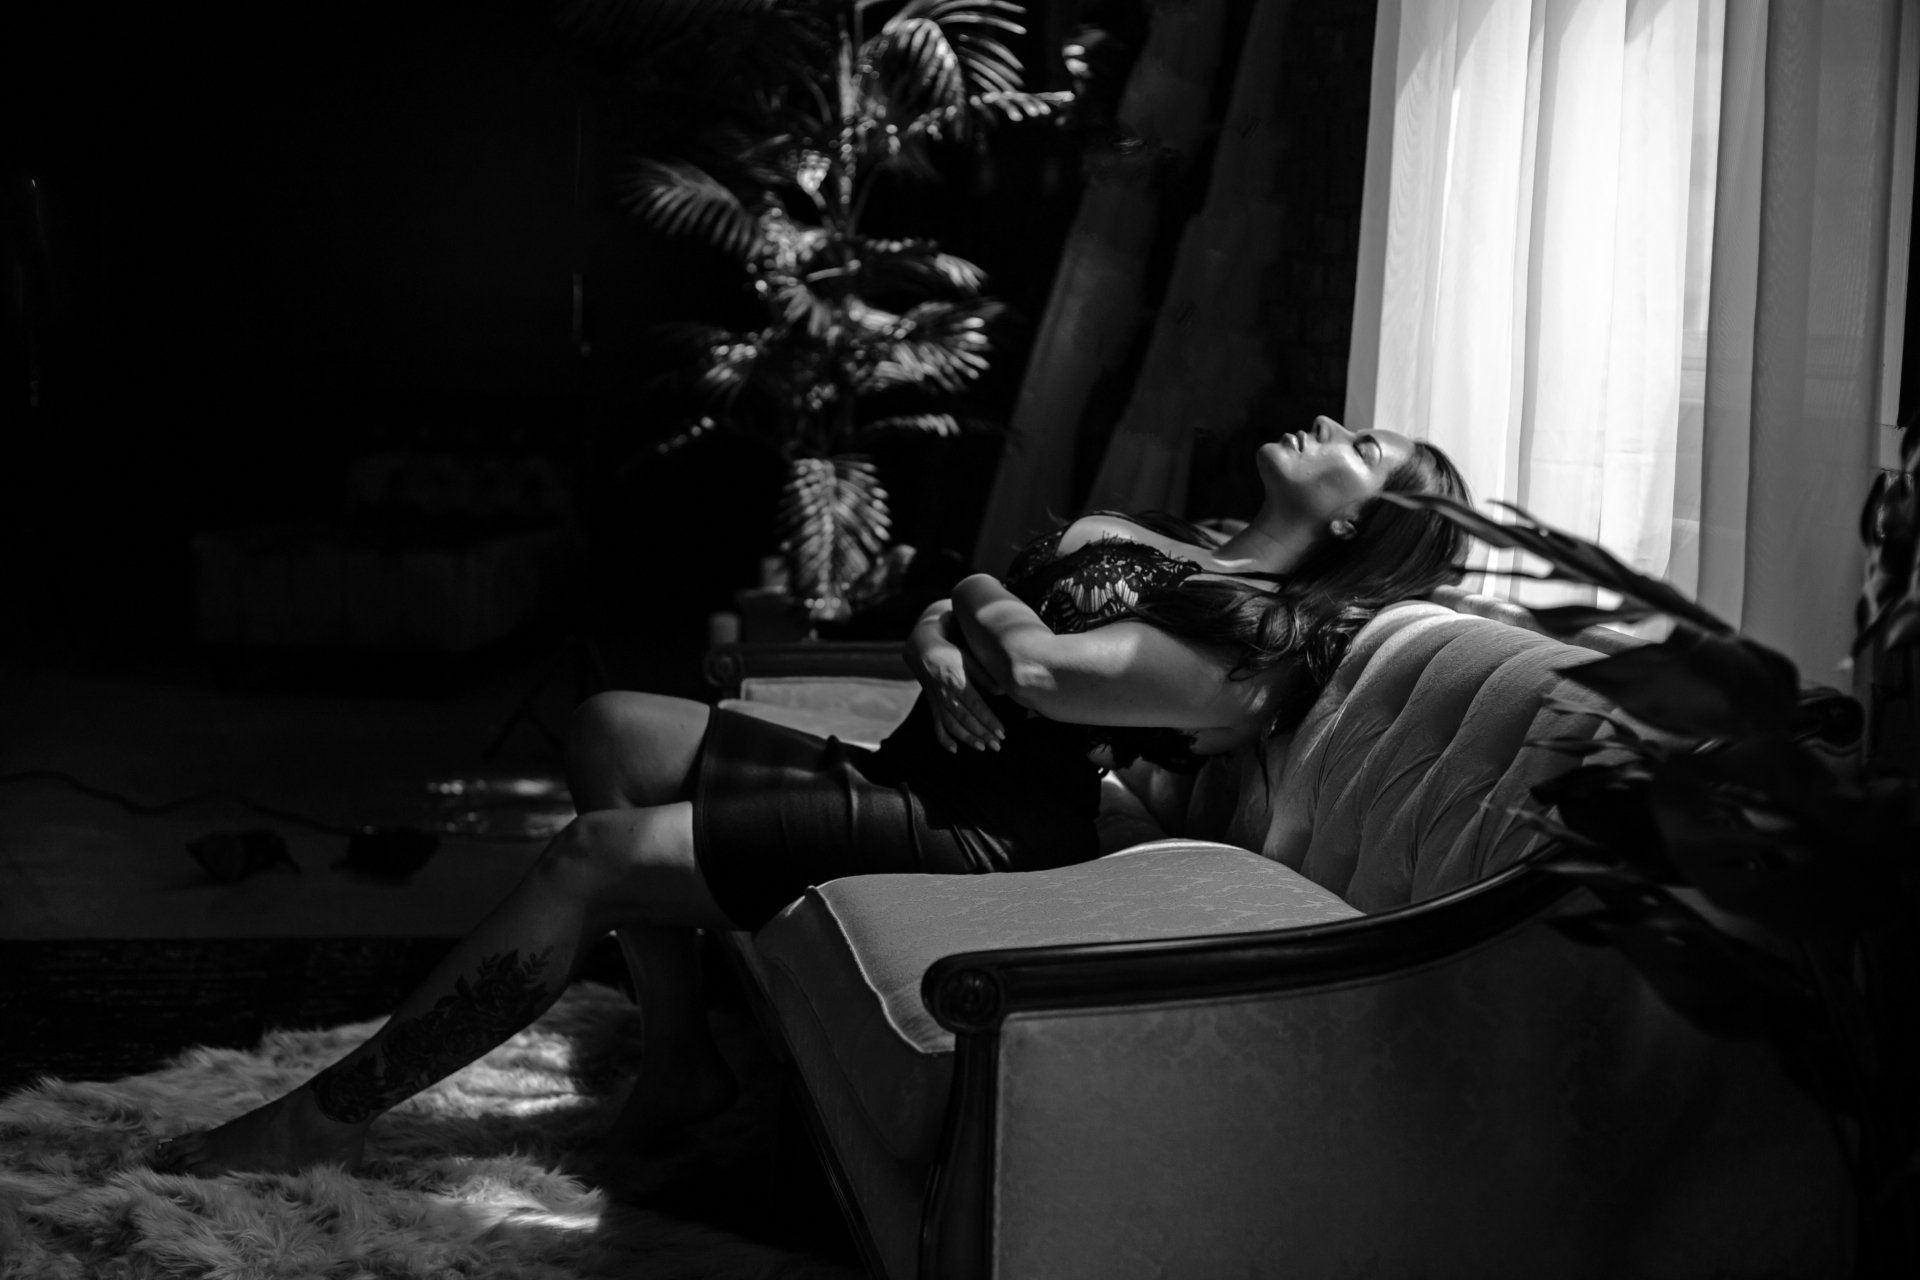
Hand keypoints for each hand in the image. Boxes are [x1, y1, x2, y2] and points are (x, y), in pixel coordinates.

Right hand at [905, 607, 1006, 752]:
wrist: (922, 648)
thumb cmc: (951, 652)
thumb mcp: (969, 659)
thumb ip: (984, 676)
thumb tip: (1002, 692)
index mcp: (957, 682)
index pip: (976, 706)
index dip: (989, 720)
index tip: (1002, 732)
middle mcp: (946, 695)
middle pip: (965, 719)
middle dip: (982, 734)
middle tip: (997, 745)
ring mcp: (937, 702)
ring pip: (952, 725)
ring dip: (967, 739)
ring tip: (982, 748)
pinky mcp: (932, 706)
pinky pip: (936, 726)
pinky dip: (944, 739)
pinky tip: (955, 750)